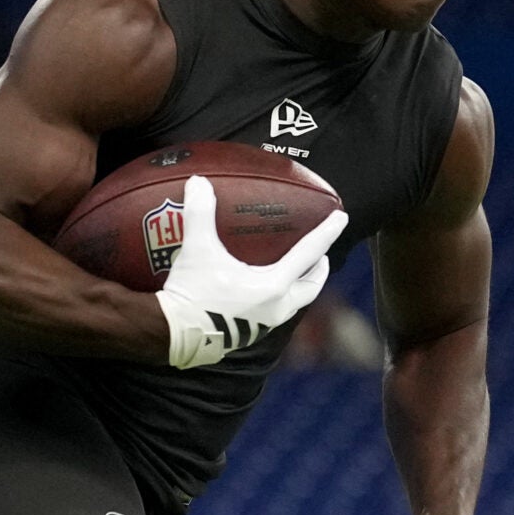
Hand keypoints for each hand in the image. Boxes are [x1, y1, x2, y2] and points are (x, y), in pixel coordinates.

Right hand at [154, 176, 346, 369]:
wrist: (171, 333)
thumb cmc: (190, 292)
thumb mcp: (197, 249)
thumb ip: (200, 213)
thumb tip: (198, 181)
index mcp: (273, 286)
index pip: (309, 253)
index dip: (327, 233)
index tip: (341, 218)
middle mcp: (275, 307)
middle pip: (310, 286)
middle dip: (319, 268)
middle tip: (321, 254)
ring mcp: (263, 323)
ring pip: (294, 303)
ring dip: (299, 285)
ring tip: (296, 271)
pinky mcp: (248, 332)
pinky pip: (274, 312)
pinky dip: (279, 298)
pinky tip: (264, 290)